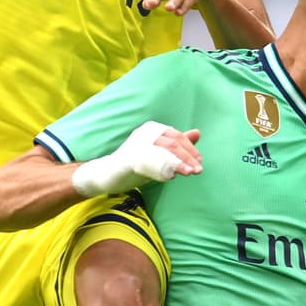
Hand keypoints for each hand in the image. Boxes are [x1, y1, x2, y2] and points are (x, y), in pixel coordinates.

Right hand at [71, 121, 202, 196]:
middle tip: (198, 170)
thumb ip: (177, 145)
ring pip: (163, 151)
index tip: (199, 162)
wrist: (106, 175)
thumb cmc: (135, 164)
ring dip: (179, 163)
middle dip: (187, 157)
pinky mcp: (129, 159)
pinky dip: (163, 169)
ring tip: (190, 173)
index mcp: (152, 129)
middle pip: (172, 143)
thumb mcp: (159, 154)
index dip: (190, 149)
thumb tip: (197, 133)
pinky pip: (150, 162)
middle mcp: (144, 133)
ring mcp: (136, 145)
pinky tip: (172, 176)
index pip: (177, 136)